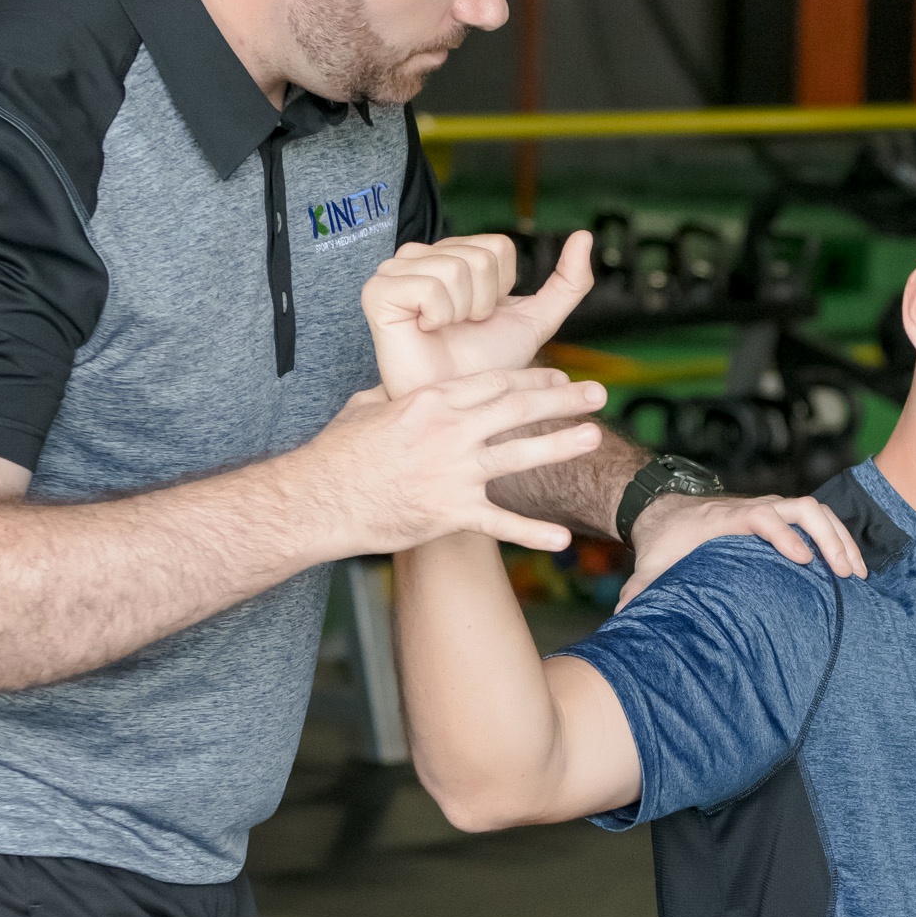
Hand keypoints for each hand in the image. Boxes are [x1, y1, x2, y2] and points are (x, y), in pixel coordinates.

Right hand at [314, 367, 608, 557]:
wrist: (319, 499)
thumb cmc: (336, 455)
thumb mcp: (365, 408)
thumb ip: (391, 396)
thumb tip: (395, 388)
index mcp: (430, 400)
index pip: (494, 382)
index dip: (532, 377)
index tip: (558, 375)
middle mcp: (449, 430)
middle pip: (517, 408)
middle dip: (561, 398)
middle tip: (596, 393)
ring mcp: (452, 471)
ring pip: (518, 454)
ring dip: (560, 445)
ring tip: (594, 437)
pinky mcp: (449, 512)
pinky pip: (499, 524)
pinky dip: (532, 534)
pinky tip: (562, 541)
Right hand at [362, 230, 595, 395]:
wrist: (455, 406)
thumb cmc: (486, 366)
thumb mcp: (535, 321)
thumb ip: (567, 282)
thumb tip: (585, 236)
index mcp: (451, 253)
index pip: (499, 248)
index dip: (502, 290)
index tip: (482, 317)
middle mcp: (421, 254)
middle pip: (479, 257)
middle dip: (484, 302)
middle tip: (462, 327)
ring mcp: (394, 270)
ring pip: (457, 269)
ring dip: (462, 312)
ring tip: (444, 331)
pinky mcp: (378, 291)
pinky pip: (429, 286)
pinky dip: (439, 316)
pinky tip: (425, 329)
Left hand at [620, 487, 869, 603]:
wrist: (665, 511)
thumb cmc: (663, 543)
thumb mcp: (648, 567)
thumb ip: (639, 592)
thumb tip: (625, 621)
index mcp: (724, 518)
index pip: (761, 516)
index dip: (783, 535)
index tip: (802, 562)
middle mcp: (753, 507)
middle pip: (801, 508)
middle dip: (828, 538)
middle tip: (846, 574)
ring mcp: (771, 509)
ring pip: (816, 511)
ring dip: (840, 538)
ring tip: (857, 574)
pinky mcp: (781, 516)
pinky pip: (818, 519)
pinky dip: (838, 537)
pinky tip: (851, 568)